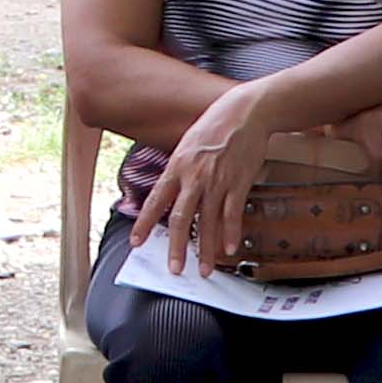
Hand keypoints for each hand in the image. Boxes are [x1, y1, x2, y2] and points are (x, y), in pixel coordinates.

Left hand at [148, 98, 264, 274]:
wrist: (244, 113)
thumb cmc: (215, 127)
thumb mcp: (187, 145)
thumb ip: (180, 171)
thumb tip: (173, 193)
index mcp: (177, 167)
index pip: (156, 201)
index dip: (144, 224)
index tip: (136, 243)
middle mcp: (194, 177)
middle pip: (182, 218)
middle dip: (177, 247)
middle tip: (175, 269)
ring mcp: (217, 181)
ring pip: (208, 222)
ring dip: (207, 250)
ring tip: (205, 270)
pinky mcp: (239, 182)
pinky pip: (233, 213)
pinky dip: (231, 233)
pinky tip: (229, 250)